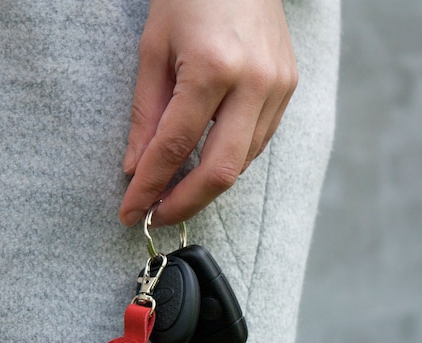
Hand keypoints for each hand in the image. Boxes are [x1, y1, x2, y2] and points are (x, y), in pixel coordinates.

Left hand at [119, 0, 297, 225]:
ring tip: (175, 189)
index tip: (132, 212)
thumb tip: (137, 168)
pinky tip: (206, 161)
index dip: (149, 186)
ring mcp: (279, 87)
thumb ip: (146, 115)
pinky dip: (229, 159)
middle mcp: (254, 83)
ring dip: (206, 183)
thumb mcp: (153, 49)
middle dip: (184, 202)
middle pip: (220, 171)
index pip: (175, 147)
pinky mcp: (290, 88)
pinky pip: (257, 141)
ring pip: (242, 161)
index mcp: (213, 68)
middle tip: (158, 215)